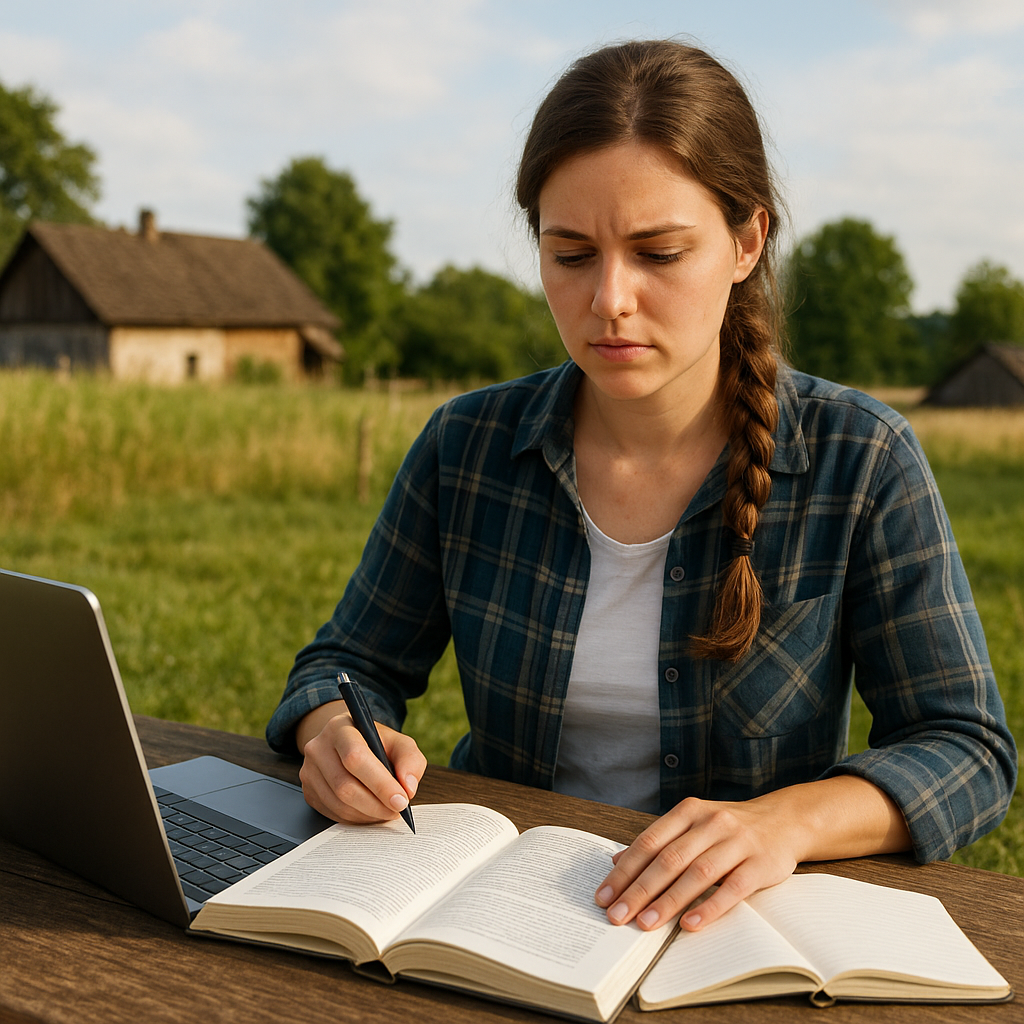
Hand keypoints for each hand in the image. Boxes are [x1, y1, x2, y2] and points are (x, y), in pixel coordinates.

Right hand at [297, 700, 426, 824]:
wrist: (349, 744)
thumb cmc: (377, 744)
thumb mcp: (399, 743)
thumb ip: (410, 760)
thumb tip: (408, 788)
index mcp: (341, 728)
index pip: (355, 757)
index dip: (380, 783)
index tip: (401, 800)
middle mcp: (319, 747)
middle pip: (345, 785)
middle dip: (376, 804)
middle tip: (397, 810)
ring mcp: (309, 771)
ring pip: (339, 804)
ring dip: (368, 814)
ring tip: (387, 811)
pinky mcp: (308, 791)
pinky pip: (333, 813)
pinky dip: (356, 818)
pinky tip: (370, 812)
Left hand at [595, 795, 798, 932]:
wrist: (784, 821)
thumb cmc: (728, 828)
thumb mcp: (692, 825)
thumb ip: (658, 842)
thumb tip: (617, 861)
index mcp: (689, 811)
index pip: (649, 842)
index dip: (624, 871)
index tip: (603, 896)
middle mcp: (711, 823)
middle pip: (669, 860)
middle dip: (639, 891)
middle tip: (617, 917)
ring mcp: (737, 842)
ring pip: (697, 873)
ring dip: (668, 901)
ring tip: (645, 924)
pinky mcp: (761, 864)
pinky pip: (733, 888)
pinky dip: (710, 907)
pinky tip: (691, 925)